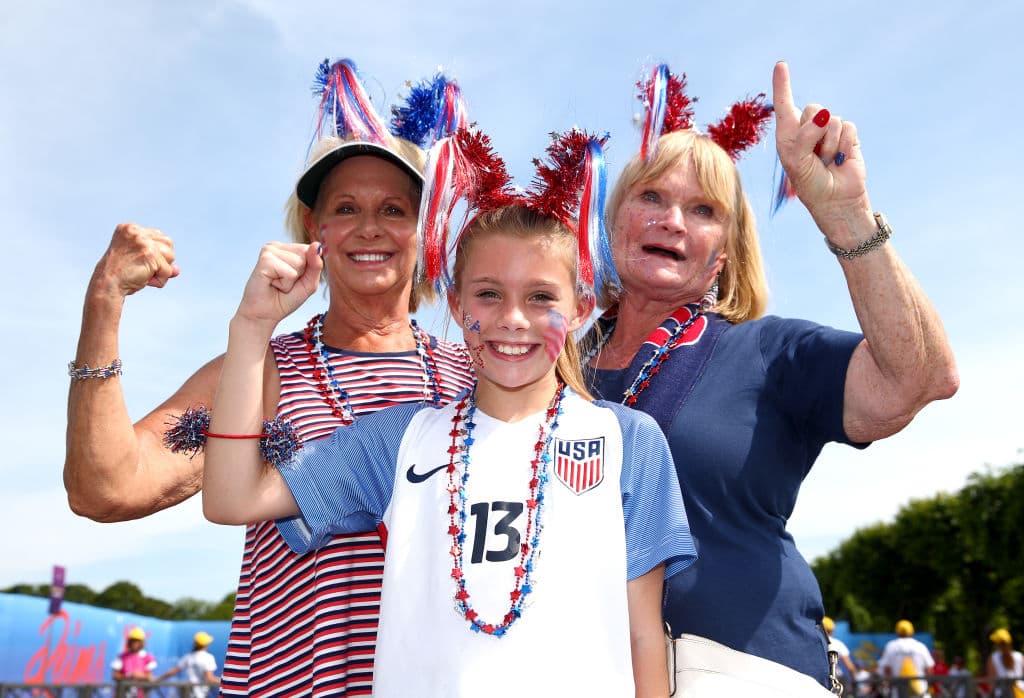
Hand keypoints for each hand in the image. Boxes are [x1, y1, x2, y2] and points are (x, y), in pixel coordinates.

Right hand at [94, 223, 180, 297]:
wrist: (106, 285)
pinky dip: (160, 280)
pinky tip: (145, 281)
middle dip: (162, 259)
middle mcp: (137, 232)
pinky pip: (168, 270)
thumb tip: (177, 270)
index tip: (138, 261)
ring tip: (144, 275)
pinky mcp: (150, 254)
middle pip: (168, 243)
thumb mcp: (140, 263)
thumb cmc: (120, 275)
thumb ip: (159, 261)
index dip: (156, 253)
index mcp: (130, 228)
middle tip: (143, 269)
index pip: (159, 236)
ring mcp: (144, 242)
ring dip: (162, 270)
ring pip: (171, 256)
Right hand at [236, 241, 322, 325]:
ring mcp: (269, 250)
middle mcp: (277, 246)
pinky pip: (289, 272)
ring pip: (299, 262)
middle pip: (306, 254)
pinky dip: (285, 284)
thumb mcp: (309, 283)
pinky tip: (272, 284)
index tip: (293, 280)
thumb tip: (316, 245)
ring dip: (291, 281)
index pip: (311, 251)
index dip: (308, 271)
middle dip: (300, 275)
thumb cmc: (286, 298)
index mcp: (286, 248)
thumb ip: (316, 265)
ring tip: (277, 284)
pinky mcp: (265, 259)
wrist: (264, 314)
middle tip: (283, 283)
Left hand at [772, 62, 870, 228]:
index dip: (783, 84)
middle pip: (811, 108)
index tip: (781, 64)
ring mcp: (828, 131)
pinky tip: (839, 159)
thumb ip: (805, 136)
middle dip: (812, 133)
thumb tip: (824, 114)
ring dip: (827, 144)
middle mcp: (808, 128)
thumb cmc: (810, 183)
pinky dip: (842, 144)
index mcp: (789, 134)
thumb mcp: (798, 161)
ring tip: (826, 161)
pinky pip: (846, 127)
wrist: (835, 201)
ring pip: (829, 118)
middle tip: (813, 157)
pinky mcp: (848, 135)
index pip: (785, 104)